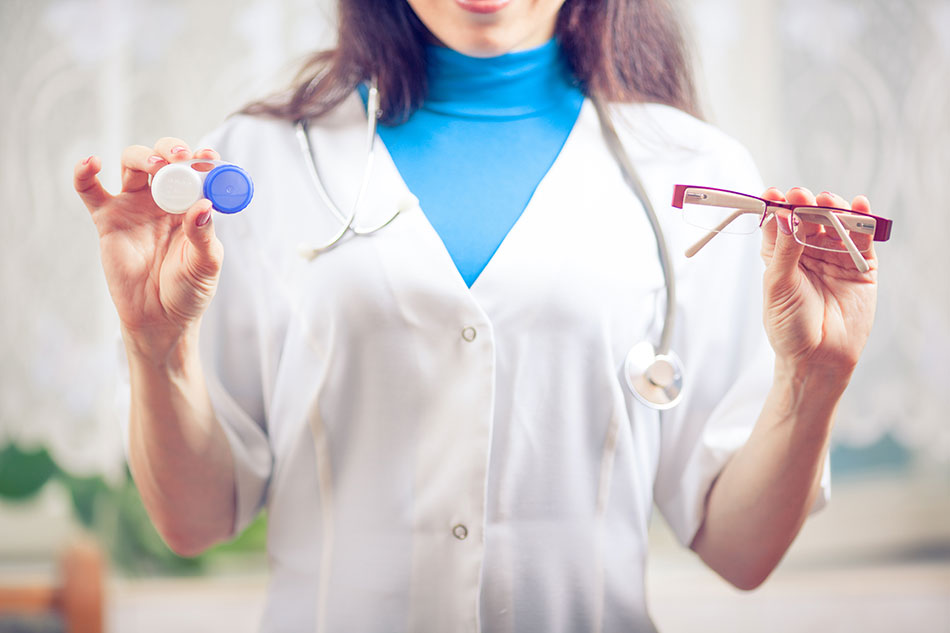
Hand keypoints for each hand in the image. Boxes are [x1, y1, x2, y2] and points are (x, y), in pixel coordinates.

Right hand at [74, 139, 223, 361]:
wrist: (160, 319)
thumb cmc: (189, 291)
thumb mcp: (205, 264)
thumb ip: (204, 236)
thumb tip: (204, 207)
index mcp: (192, 206)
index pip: (197, 173)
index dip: (202, 160)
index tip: (209, 157)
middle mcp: (164, 200)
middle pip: (163, 159)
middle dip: (171, 150)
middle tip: (180, 158)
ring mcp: (135, 206)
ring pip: (133, 164)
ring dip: (142, 156)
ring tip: (155, 166)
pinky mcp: (108, 218)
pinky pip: (91, 190)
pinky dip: (85, 172)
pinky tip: (91, 163)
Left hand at [759, 187, 877, 374]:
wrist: (818, 358)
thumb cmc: (789, 326)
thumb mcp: (778, 285)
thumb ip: (784, 250)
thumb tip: (784, 214)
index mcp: (781, 255)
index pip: (779, 222)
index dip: (776, 206)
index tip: (773, 194)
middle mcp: (808, 252)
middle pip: (808, 217)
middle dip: (804, 204)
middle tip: (800, 197)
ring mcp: (835, 257)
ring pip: (835, 223)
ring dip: (832, 208)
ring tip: (826, 203)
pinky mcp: (861, 266)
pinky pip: (862, 238)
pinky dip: (862, 220)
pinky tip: (857, 206)